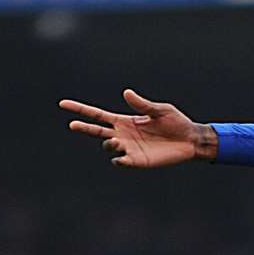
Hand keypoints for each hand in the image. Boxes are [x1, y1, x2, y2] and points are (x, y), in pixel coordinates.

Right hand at [60, 89, 214, 167]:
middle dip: (83, 128)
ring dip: (109, 143)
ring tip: (117, 140)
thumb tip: (126, 92)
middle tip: (72, 124)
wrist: (190, 140)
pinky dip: (119, 160)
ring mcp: (129, 148)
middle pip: (96, 131)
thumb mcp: (159, 110)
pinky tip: (120, 156)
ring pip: (109, 146)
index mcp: (125, 120)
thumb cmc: (175, 122)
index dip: (81, 109)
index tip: (63, 104)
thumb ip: (142, 104)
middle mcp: (123, 134)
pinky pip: (122, 162)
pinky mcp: (138, 161)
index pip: (97, 115)